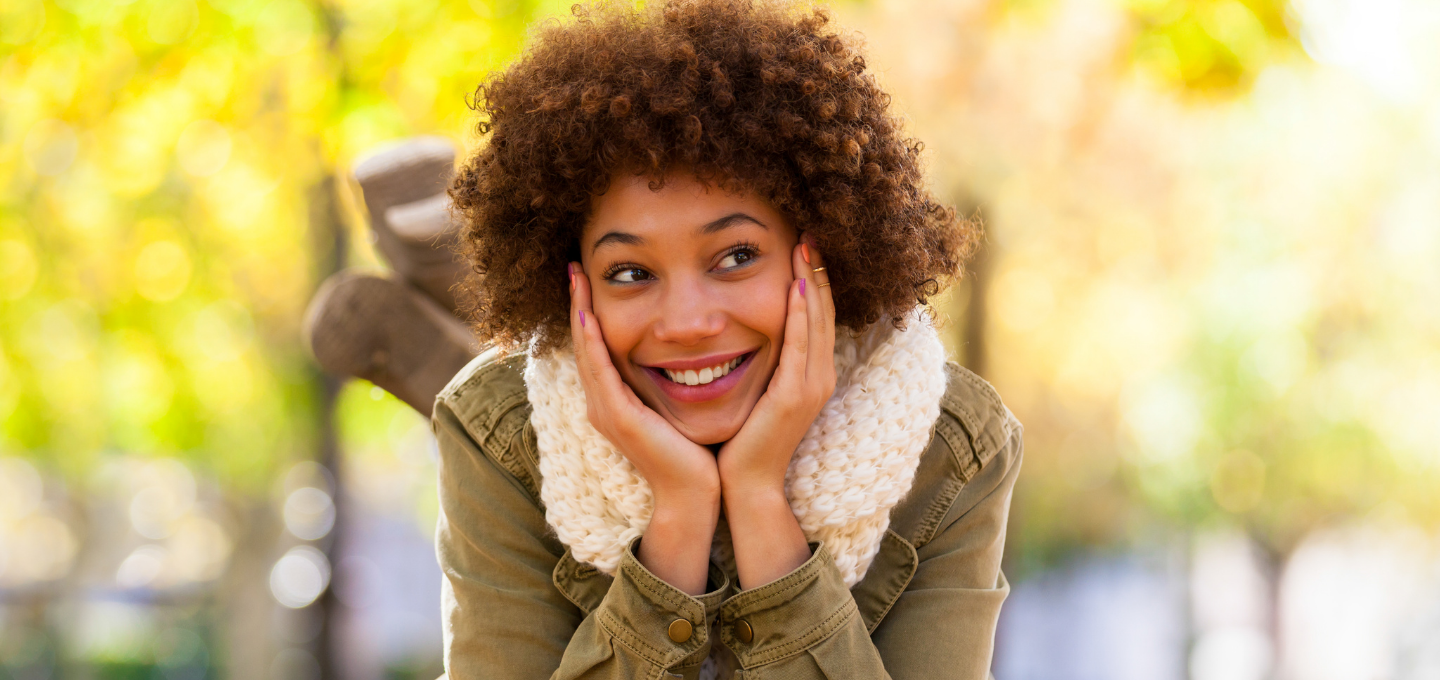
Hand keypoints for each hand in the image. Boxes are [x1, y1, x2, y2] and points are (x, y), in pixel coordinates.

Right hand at [568, 263, 720, 504]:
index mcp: (614, 401)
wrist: (693, 495)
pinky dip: (592, 343)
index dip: (589, 313)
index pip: (596, 347)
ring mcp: (606, 412)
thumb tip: (688, 351)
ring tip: (576, 278)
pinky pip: (600, 372)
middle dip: (577, 304)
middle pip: (583, 344)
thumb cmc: (692, 454)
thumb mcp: (674, 408)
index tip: (589, 278)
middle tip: (575, 266)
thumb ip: (671, 381)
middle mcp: (602, 404)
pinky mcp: (618, 419)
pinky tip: (589, 316)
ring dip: (579, 313)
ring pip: (585, 352)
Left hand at [716, 234, 836, 495]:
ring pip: (816, 321)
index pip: (816, 316)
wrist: (747, 483)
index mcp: (813, 374)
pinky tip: (795, 285)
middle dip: (818, 270)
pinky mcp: (795, 395)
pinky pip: (800, 344)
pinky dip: (800, 313)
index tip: (805, 246)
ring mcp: (811, 386)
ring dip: (812, 281)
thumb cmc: (746, 439)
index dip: (815, 280)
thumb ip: (764, 362)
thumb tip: (747, 331)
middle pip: (822, 311)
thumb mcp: (760, 391)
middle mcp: (820, 376)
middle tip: (810, 233)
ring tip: (806, 246)